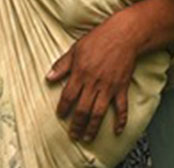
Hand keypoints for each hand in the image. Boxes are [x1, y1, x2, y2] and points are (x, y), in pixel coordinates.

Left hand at [46, 19, 137, 140]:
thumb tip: (48, 77)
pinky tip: (117, 131)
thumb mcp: (75, 49)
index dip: (63, 108)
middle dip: (77, 125)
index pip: (68, 96)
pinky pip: (121, 107)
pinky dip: (120, 120)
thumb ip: (62, 65)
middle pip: (82, 109)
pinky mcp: (121, 87)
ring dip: (92, 127)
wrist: (124, 35)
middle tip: (73, 136)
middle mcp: (94, 83)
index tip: (60, 116)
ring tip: (88, 138)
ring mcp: (109, 87)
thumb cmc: (99, 39)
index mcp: (80, 73)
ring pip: (99, 113)